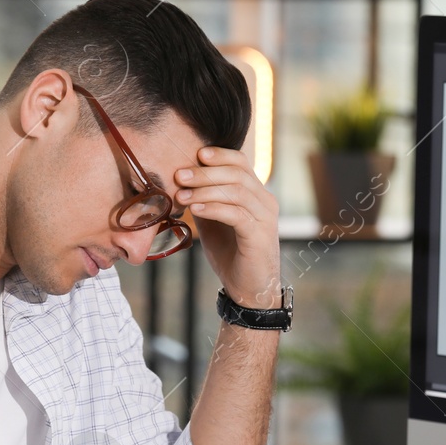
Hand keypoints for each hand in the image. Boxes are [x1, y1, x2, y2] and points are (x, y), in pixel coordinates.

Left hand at [174, 145, 281, 308]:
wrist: (249, 289)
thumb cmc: (232, 255)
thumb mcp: (213, 222)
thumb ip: (204, 200)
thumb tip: (181, 183)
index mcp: (256, 194)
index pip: (241, 162)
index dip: (219, 155)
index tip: (194, 155)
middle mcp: (265, 201)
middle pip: (237, 173)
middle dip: (206, 172)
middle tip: (180, 175)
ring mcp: (265, 218)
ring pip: (237, 191)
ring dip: (206, 190)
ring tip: (182, 195)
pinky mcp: (260, 235)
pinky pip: (236, 214)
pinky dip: (214, 208)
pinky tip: (195, 209)